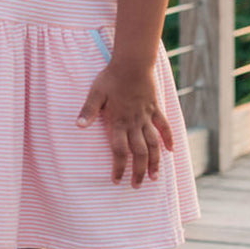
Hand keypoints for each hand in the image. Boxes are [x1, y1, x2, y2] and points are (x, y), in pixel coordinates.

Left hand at [76, 63, 173, 186]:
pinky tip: (171, 150)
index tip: (117, 181)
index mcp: (118, 122)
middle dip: (138, 172)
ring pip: (154, 144)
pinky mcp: (155, 108)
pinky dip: (169, 138)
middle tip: (137, 186)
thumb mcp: (95, 93)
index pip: (119, 151)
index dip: (119, 167)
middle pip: (139, 153)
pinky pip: (164, 126)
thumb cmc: (111, 77)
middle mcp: (134, 123)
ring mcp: (147, 116)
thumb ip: (88, 111)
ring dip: (155, 161)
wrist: (133, 62)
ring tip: (155, 177)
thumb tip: (78, 126)